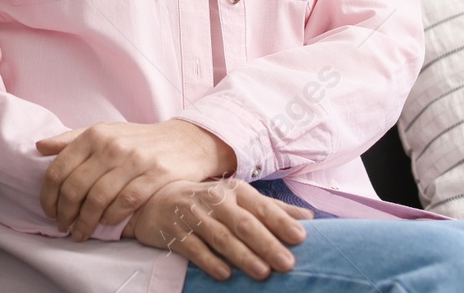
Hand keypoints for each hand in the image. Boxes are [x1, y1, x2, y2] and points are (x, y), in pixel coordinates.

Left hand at [35, 120, 235, 239]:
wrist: (187, 140)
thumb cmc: (139, 140)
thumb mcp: (105, 132)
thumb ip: (71, 139)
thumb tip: (40, 147)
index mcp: (95, 134)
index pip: (59, 168)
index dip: (48, 195)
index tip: (48, 210)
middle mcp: (112, 145)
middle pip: (75, 187)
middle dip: (65, 213)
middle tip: (63, 226)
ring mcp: (135, 160)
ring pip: (98, 198)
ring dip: (85, 222)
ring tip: (80, 233)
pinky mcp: (156, 175)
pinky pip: (126, 202)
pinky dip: (112, 217)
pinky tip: (106, 224)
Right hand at [125, 178, 310, 281]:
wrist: (154, 200)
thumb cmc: (206, 202)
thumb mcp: (237, 199)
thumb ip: (271, 208)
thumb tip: (309, 218)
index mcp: (233, 190)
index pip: (261, 206)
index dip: (281, 221)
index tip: (302, 238)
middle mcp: (213, 200)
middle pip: (243, 223)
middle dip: (266, 243)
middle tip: (287, 263)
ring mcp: (192, 215)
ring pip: (220, 237)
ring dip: (242, 255)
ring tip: (262, 273)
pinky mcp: (173, 232)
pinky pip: (193, 248)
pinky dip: (209, 261)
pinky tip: (225, 274)